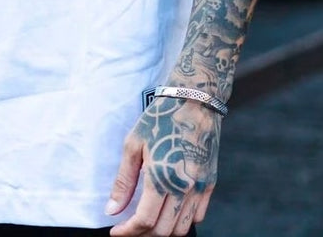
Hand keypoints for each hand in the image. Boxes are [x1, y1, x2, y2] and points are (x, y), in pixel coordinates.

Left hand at [106, 99, 220, 235]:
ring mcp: (200, 187)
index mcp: (161, 177)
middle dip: (142, 235)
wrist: (194, 100)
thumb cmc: (159, 118)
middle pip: (163, 231)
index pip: (144, 221)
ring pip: (181, 229)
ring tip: (147, 222)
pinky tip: (168, 211)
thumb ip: (123, 181)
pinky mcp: (210, 183)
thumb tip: (111, 210)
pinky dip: (182, 222)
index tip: (115, 232)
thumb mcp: (133, 144)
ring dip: (162, 231)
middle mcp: (184, 187)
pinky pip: (198, 216)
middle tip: (129, 228)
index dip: (128, 232)